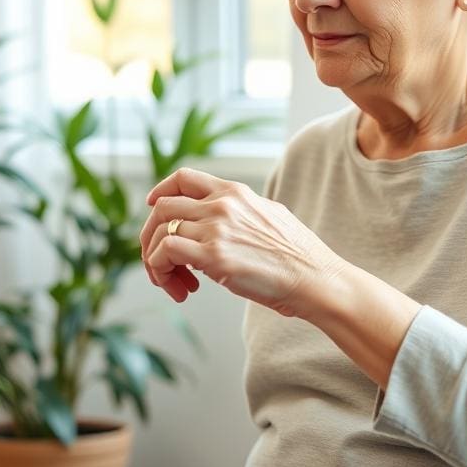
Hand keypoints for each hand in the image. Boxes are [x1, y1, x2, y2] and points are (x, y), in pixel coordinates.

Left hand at [140, 167, 345, 317]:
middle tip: (161, 263)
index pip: (183, 177)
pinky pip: (165, 253)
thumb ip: (242, 213)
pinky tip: (180, 288)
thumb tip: (225, 222)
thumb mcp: (270, 216)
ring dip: (156, 262)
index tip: (152, 207)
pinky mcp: (213, 256)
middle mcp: (221, 204)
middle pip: (162, 206)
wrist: (315, 277)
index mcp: (235, 192)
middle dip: (151, 235)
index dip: (160, 191)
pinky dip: (161, 271)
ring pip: (160, 233)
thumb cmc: (298, 256)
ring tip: (175, 284)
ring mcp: (216, 228)